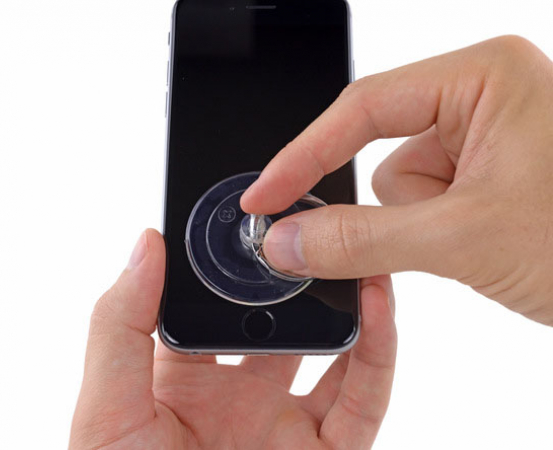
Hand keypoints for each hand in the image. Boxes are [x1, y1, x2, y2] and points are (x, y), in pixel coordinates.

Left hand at [69, 229, 396, 449]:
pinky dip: (377, 351)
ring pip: (332, 350)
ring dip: (350, 302)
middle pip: (279, 317)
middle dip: (300, 276)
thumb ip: (119, 325)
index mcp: (182, 376)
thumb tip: (144, 243)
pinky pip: (363, 398)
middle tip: (316, 225)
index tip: (255, 214)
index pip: (215, 300)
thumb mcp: (107, 410)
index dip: (234, 260)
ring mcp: (285, 422)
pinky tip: (378, 305)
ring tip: (358, 251)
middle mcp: (238, 393)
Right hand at [241, 36, 552, 325]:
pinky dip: (435, 234)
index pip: (361, 109)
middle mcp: (482, 96)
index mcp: (483, 77)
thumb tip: (287, 239)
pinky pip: (422, 205)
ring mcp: (485, 136)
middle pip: (382, 152)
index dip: (303, 156)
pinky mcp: (486, 174)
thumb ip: (360, 239)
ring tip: (481, 242)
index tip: (263, 196)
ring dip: (422, 227)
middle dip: (396, 206)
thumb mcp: (463, 239)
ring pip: (400, 187)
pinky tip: (483, 244)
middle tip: (431, 239)